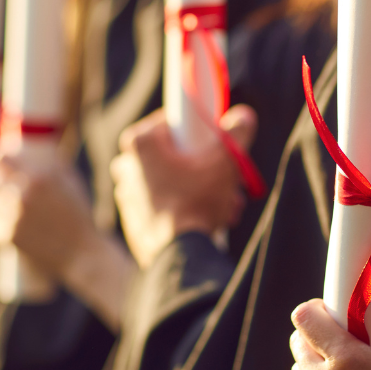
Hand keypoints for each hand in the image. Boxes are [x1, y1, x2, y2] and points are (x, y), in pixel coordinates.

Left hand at [0, 140, 97, 283]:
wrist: (82, 252)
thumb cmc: (77, 213)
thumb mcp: (69, 180)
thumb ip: (45, 162)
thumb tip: (18, 147)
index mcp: (40, 175)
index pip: (0, 157)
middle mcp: (23, 193)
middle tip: (0, 187)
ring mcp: (14, 215)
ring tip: (10, 210)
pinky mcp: (8, 236)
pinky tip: (12, 227)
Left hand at [110, 105, 256, 268]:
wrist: (180, 254)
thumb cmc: (197, 202)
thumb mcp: (227, 162)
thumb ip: (237, 134)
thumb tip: (243, 115)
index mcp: (140, 143)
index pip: (171, 120)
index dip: (197, 129)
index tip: (214, 141)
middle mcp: (126, 166)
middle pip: (172, 153)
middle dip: (200, 164)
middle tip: (223, 176)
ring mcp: (126, 194)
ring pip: (169, 180)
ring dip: (197, 188)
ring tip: (224, 203)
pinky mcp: (132, 218)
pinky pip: (162, 204)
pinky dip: (183, 206)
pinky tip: (207, 218)